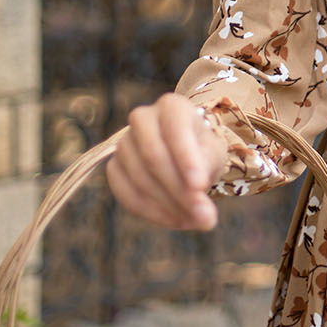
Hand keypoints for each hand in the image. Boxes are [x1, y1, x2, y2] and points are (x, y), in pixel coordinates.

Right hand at [106, 93, 226, 230]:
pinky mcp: (114, 167)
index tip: (200, 187)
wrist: (183, 155)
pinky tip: (173, 219)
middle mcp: (143, 118)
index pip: (175, 130)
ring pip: (140, 177)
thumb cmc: (201, 150)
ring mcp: (124, 142)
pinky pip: (126, 193)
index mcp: (171, 106)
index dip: (186, 160)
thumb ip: (207, 173)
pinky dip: (150, 211)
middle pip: (154, 156)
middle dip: (179, 190)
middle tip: (203, 216)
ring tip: (194, 220)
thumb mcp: (212, 155)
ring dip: (168, 205)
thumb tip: (201, 208)